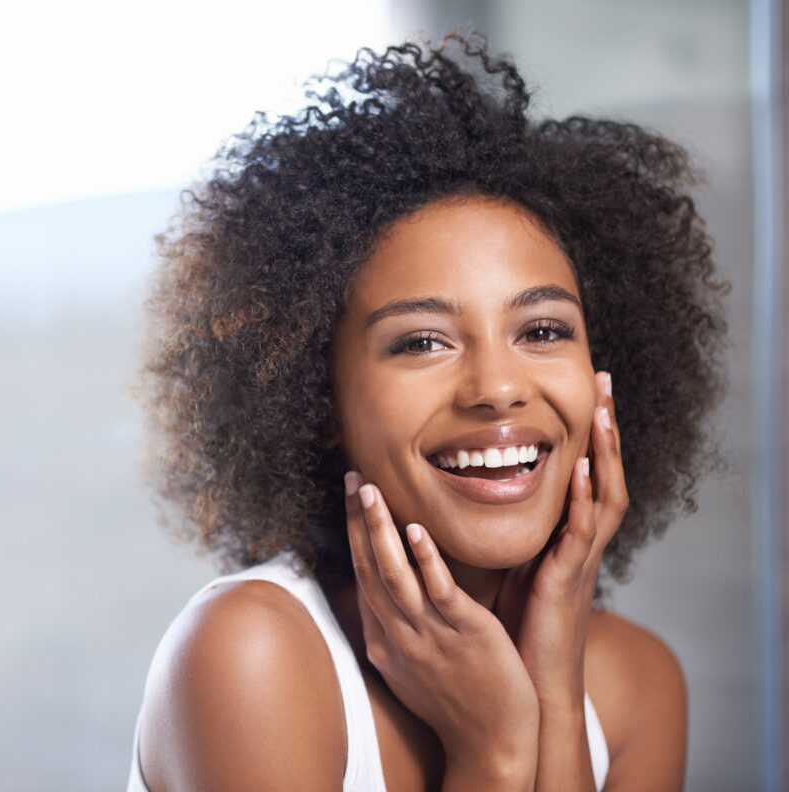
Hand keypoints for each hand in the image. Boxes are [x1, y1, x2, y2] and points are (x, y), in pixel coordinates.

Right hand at [345, 473, 538, 782]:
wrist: (490, 745)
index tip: (352, 496)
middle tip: (352, 477)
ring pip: (394, 575)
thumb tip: (381, 600)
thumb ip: (395, 629)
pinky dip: (425, 560)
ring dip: (379, 531)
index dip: (354, 533)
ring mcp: (429, 634)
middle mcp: (399, 634)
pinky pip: (440, 592)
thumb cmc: (455, 703)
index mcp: (385, 640)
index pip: (362, 575)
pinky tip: (416, 530)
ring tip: (370, 491)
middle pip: (370, 568)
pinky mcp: (465, 634)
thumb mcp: (409, 668)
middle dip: (359, 521)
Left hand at [496, 370, 627, 707]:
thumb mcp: (513, 568)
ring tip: (602, 410)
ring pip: (604, 496)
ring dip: (605, 452)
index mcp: (566, 539)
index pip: (584, 475)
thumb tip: (479, 498)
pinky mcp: (568, 580)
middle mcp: (580, 543)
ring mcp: (579, 560)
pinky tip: (583, 468)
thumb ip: (510, 534)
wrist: (528, 685)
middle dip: (605, 429)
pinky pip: (583, 532)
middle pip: (604, 474)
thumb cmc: (519, 629)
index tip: (586, 392)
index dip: (587, 435)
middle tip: (606, 381)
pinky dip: (585, 499)